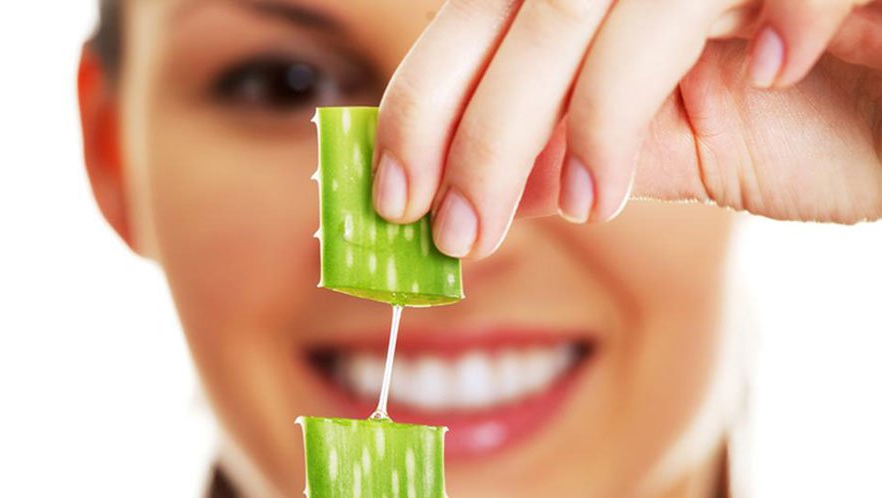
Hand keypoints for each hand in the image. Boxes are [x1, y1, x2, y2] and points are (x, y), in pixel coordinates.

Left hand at [371, 0, 881, 258]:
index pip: (478, 29)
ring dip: (584, 113)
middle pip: (525, 16)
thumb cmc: (815, 120)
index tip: (397, 199)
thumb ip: (578, 160)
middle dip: (479, 130)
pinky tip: (763, 83)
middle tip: (458, 231)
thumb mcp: (675, 155)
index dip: (423, 106)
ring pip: (595, 3)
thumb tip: (480, 196)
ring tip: (588, 202)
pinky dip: (754, 37)